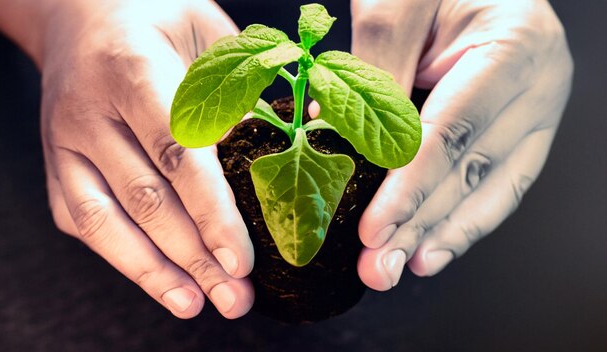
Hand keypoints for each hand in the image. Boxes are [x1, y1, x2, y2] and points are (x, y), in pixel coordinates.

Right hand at [39, 0, 253, 317]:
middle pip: (146, 198)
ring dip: (155, 271)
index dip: (211, 212)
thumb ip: (246, 90)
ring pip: (106, 219)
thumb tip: (304, 137)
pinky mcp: (57, 165)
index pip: (178, 153)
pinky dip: (123, 257)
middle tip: (235, 298)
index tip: (242, 259)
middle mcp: (90, 110)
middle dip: (194, 256)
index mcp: (134, 69)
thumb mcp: (209, 35)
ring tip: (198, 305)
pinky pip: (84, 221)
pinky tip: (162, 282)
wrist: (83, 12)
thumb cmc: (159, 20)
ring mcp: (65, 141)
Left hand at [350, 0, 572, 289]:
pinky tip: (432, 247)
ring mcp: (536, 109)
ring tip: (402, 269)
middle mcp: (539, 83)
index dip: (410, 188)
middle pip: (473, 170)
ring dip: (442, 234)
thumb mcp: (396, 3)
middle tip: (379, 268)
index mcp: (515, 46)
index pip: (453, 134)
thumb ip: (371, 70)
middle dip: (421, 224)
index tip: (374, 230)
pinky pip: (496, 182)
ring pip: (491, 188)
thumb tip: (331, 137)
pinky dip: (463, 218)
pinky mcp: (519, 127)